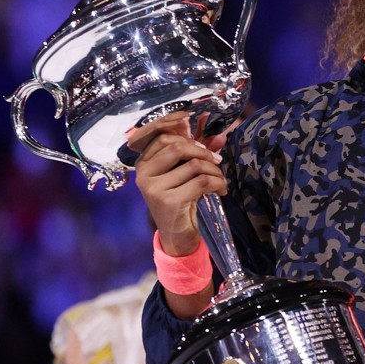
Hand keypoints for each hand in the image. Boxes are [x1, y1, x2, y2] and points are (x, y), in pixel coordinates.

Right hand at [130, 113, 228, 255]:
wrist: (177, 235)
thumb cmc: (182, 200)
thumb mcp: (187, 173)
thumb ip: (198, 152)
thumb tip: (221, 134)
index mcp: (144, 162)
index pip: (160, 134)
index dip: (180, 128)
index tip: (198, 132)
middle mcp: (143, 173)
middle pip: (177, 147)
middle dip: (203, 151)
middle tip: (217, 161)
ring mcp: (153, 187)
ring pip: (193, 165)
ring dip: (214, 171)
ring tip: (220, 180)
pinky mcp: (168, 201)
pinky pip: (201, 182)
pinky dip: (217, 183)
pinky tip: (221, 190)